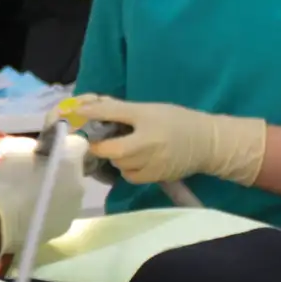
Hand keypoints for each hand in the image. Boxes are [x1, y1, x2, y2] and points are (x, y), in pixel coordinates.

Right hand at [0, 134, 86, 258]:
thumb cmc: (7, 181)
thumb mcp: (18, 152)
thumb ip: (38, 143)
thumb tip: (49, 130)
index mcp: (71, 162)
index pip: (79, 143)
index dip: (64, 143)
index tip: (48, 148)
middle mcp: (79, 185)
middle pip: (75, 170)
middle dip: (61, 168)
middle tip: (38, 171)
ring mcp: (74, 209)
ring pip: (69, 191)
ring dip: (57, 188)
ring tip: (33, 194)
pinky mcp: (65, 227)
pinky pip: (62, 210)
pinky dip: (52, 207)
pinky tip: (33, 210)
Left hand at [77, 97, 266, 186]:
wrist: (207, 142)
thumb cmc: (176, 120)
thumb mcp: (150, 109)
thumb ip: (120, 109)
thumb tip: (89, 106)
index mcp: (147, 119)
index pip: (113, 113)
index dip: (91, 114)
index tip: (73, 113)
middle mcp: (148, 142)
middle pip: (111, 148)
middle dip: (102, 145)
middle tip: (102, 139)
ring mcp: (151, 162)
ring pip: (119, 163)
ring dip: (115, 156)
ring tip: (126, 147)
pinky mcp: (155, 176)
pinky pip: (129, 175)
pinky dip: (127, 168)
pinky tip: (136, 160)